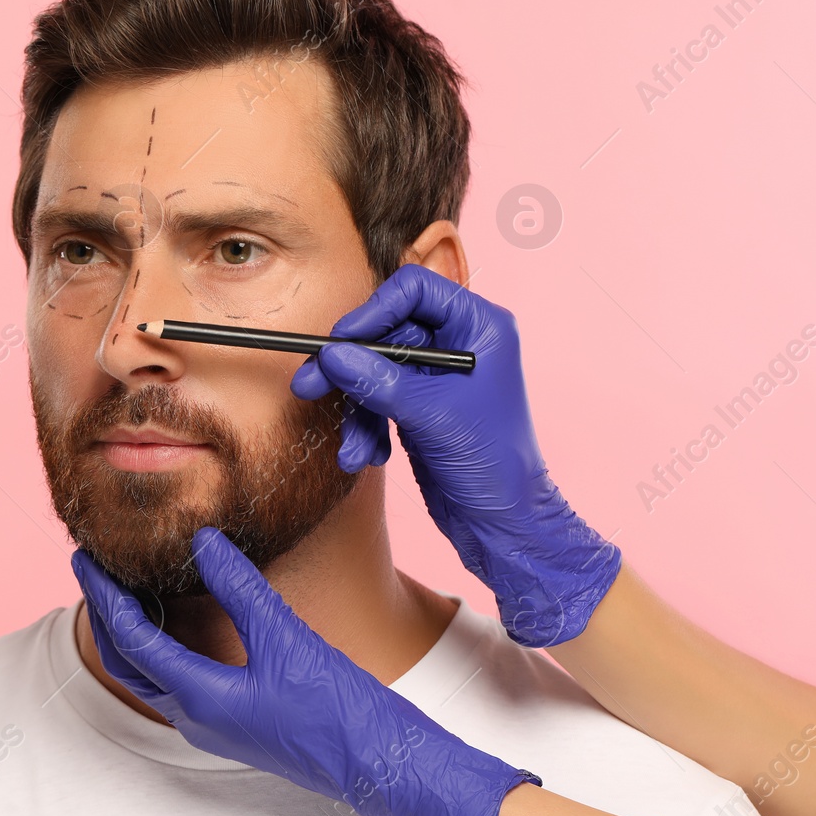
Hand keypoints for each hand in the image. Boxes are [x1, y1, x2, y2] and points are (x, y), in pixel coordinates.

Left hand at [71, 526, 539, 815]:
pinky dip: (162, 648)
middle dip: (104, 614)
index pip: (130, 639)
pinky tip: (179, 621)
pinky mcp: (235, 723)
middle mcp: (196, 717)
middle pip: (126, 662)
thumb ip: (241, 588)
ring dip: (130, 633)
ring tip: (125, 587)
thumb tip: (203, 541)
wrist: (379, 764)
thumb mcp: (287, 638)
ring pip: (150, 676)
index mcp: (199, 698)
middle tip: (92, 568)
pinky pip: (178, 681)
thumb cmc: (337, 708)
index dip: (103, 593)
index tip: (84, 555)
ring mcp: (214, 724)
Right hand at [291, 263, 620, 646]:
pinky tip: (368, 456)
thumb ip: (380, 380)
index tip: (341, 342)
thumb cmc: (494, 465)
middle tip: (310, 384)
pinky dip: (367, 427)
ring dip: (357, 409)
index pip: (415, 290)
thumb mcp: (431, 415)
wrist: (504, 525)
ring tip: (352, 447)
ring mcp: (438, 377)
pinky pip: (378, 399)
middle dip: (351, 366)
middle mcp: (460, 344)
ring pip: (376, 370)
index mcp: (480, 327)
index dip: (373, 311)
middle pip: (387, 331)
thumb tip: (332, 355)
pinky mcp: (421, 406)